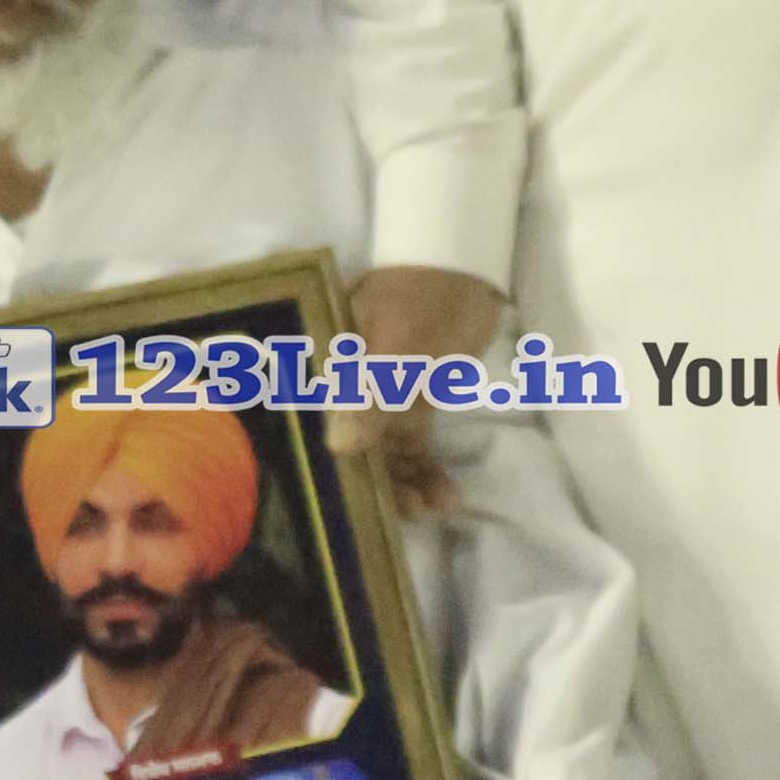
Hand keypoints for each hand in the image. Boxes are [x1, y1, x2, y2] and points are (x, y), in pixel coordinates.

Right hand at [340, 264, 498, 518]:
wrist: (464, 267)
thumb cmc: (422, 297)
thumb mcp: (398, 343)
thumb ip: (371, 394)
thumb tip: (341, 446)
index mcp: (326, 372)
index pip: (314, 428)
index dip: (328, 470)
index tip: (349, 506)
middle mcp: (344, 391)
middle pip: (349, 451)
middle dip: (375, 486)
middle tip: (407, 511)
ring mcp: (378, 399)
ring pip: (383, 455)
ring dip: (404, 485)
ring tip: (431, 508)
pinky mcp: (409, 404)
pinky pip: (412, 448)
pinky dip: (425, 472)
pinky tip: (445, 497)